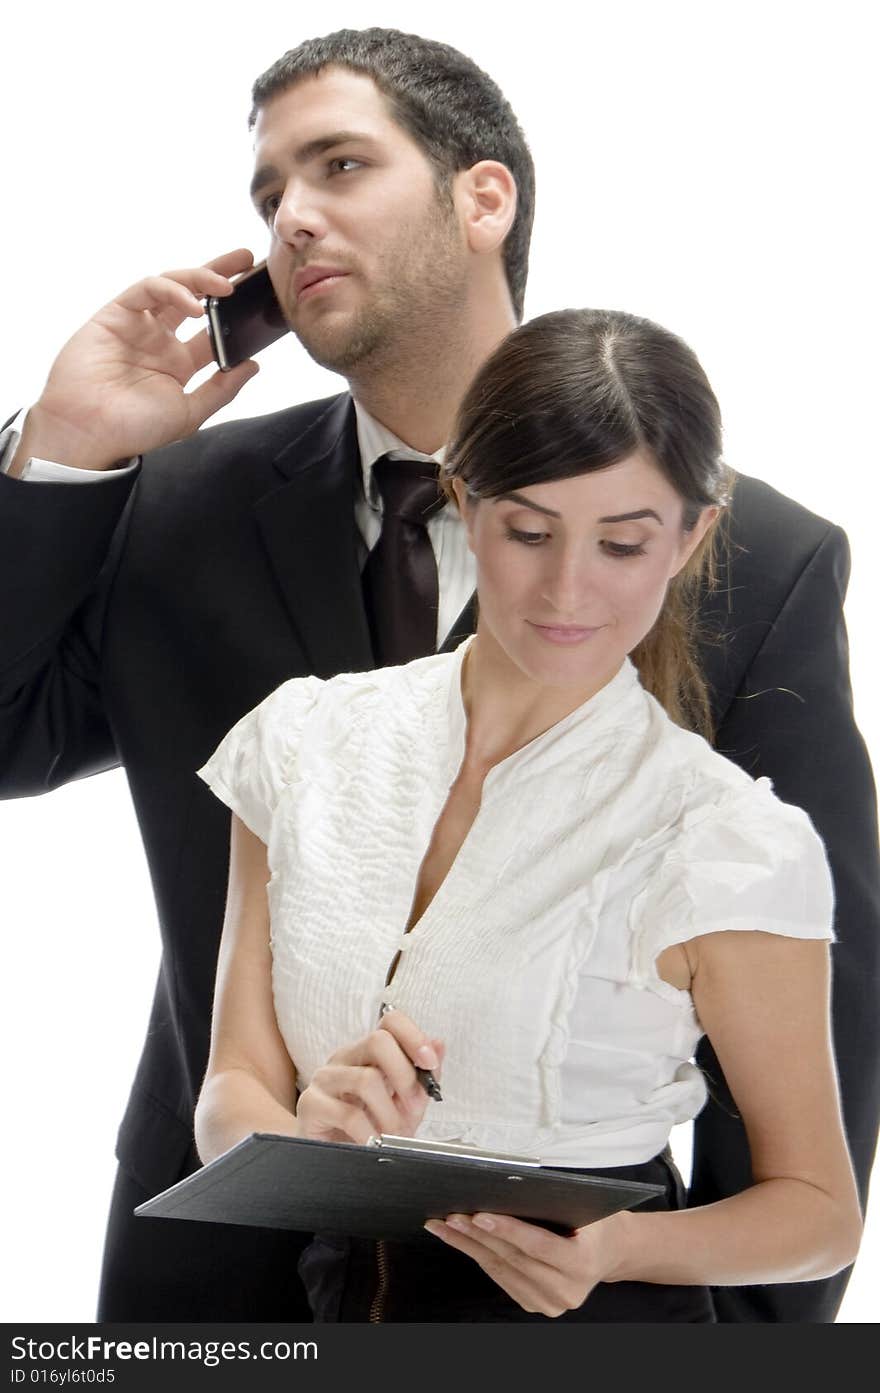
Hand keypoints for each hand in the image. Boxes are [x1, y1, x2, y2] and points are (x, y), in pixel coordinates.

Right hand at [14, 249, 260, 472]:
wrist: (90, 432)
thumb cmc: (134, 428)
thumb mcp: (189, 413)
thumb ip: (222, 390)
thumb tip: (253, 365)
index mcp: (179, 363)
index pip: (214, 329)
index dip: (236, 312)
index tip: (260, 298)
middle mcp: (160, 339)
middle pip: (195, 297)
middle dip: (220, 274)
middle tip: (248, 259)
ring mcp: (138, 324)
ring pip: (172, 286)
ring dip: (200, 278)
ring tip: (226, 284)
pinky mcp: (115, 313)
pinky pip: (145, 289)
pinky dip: (171, 289)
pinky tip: (193, 304)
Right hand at [295, 1009, 443, 1144]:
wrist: (336, 1158)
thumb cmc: (372, 1127)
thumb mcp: (405, 1104)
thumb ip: (422, 1077)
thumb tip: (438, 1045)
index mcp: (368, 1051)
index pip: (391, 1021)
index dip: (414, 1037)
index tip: (429, 1063)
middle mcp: (345, 1057)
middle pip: (377, 1041)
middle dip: (404, 1076)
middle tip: (413, 1107)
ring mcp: (325, 1078)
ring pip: (365, 1079)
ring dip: (389, 1114)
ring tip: (393, 1134)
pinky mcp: (310, 1104)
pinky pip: (347, 1114)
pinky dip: (369, 1132)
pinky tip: (373, 1142)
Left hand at [423, 1210, 623, 1316]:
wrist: (609, 1251)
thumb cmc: (596, 1222)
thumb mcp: (586, 1207)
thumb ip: (554, 1204)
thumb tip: (508, 1187)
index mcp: (582, 1264)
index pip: (538, 1246)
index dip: (508, 1230)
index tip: (479, 1215)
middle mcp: (566, 1291)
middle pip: (513, 1259)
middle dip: (479, 1236)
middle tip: (452, 1216)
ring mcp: (549, 1303)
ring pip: (501, 1270)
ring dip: (469, 1246)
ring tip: (445, 1226)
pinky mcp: (535, 1305)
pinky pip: (501, 1278)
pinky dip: (478, 1257)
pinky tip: (460, 1240)